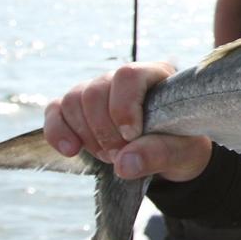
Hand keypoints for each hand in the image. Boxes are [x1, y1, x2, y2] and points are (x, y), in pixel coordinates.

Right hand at [43, 61, 212, 181]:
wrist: (170, 156)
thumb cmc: (182, 146)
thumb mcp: (184, 153)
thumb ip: (160, 154)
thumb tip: (124, 164)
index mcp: (157, 75)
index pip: (128, 75)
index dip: (124, 107)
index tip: (132, 136)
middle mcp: (124, 78)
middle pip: (96, 91)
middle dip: (105, 131)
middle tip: (122, 154)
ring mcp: (99, 90)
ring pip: (74, 100)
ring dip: (88, 135)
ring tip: (110, 155)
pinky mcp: (79, 109)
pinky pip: (56, 111)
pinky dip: (58, 131)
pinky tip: (71, 150)